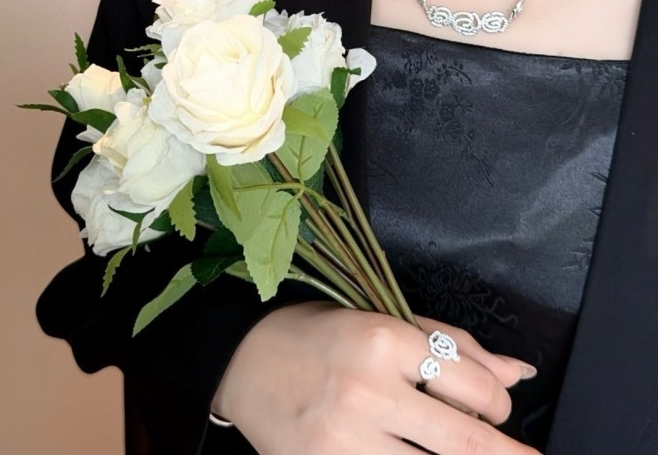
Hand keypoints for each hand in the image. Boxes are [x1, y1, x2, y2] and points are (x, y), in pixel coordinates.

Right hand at [211, 301, 540, 454]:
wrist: (241, 361)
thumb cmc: (317, 333)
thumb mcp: (381, 318)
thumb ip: (453, 345)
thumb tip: (517, 373)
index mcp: (385, 337)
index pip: (474, 386)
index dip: (499, 404)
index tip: (498, 409)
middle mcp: (369, 389)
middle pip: (465, 441)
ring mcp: (346, 438)